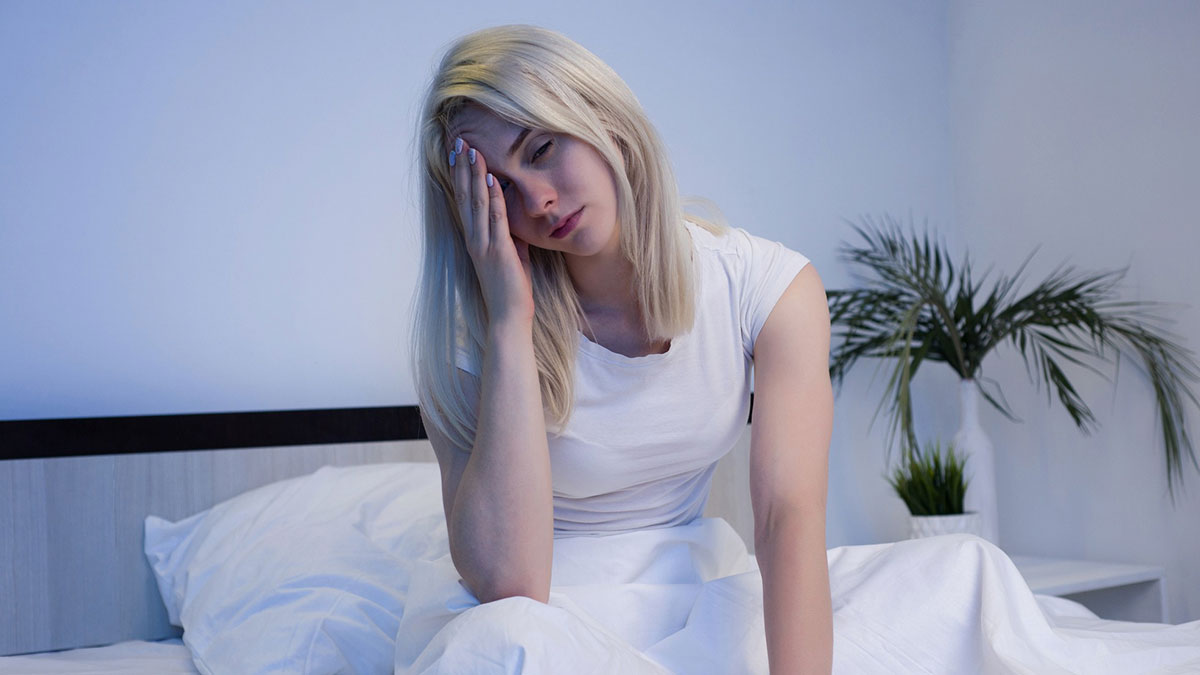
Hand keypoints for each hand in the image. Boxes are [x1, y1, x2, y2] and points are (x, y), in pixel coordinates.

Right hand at [451, 138, 534, 327]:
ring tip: (474, 152)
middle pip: (466, 197)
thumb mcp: (510, 252)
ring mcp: (484, 244)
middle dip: (463, 168)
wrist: (509, 315)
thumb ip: (508, 232)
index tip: (459, 153)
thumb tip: (512, 212)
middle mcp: (475, 238)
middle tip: (459, 142)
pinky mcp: (498, 252)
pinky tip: (494, 181)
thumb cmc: (511, 286)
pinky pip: (496, 221)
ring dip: (476, 177)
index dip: (461, 176)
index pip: (465, 200)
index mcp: (475, 238)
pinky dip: (495, 200)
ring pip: (478, 204)